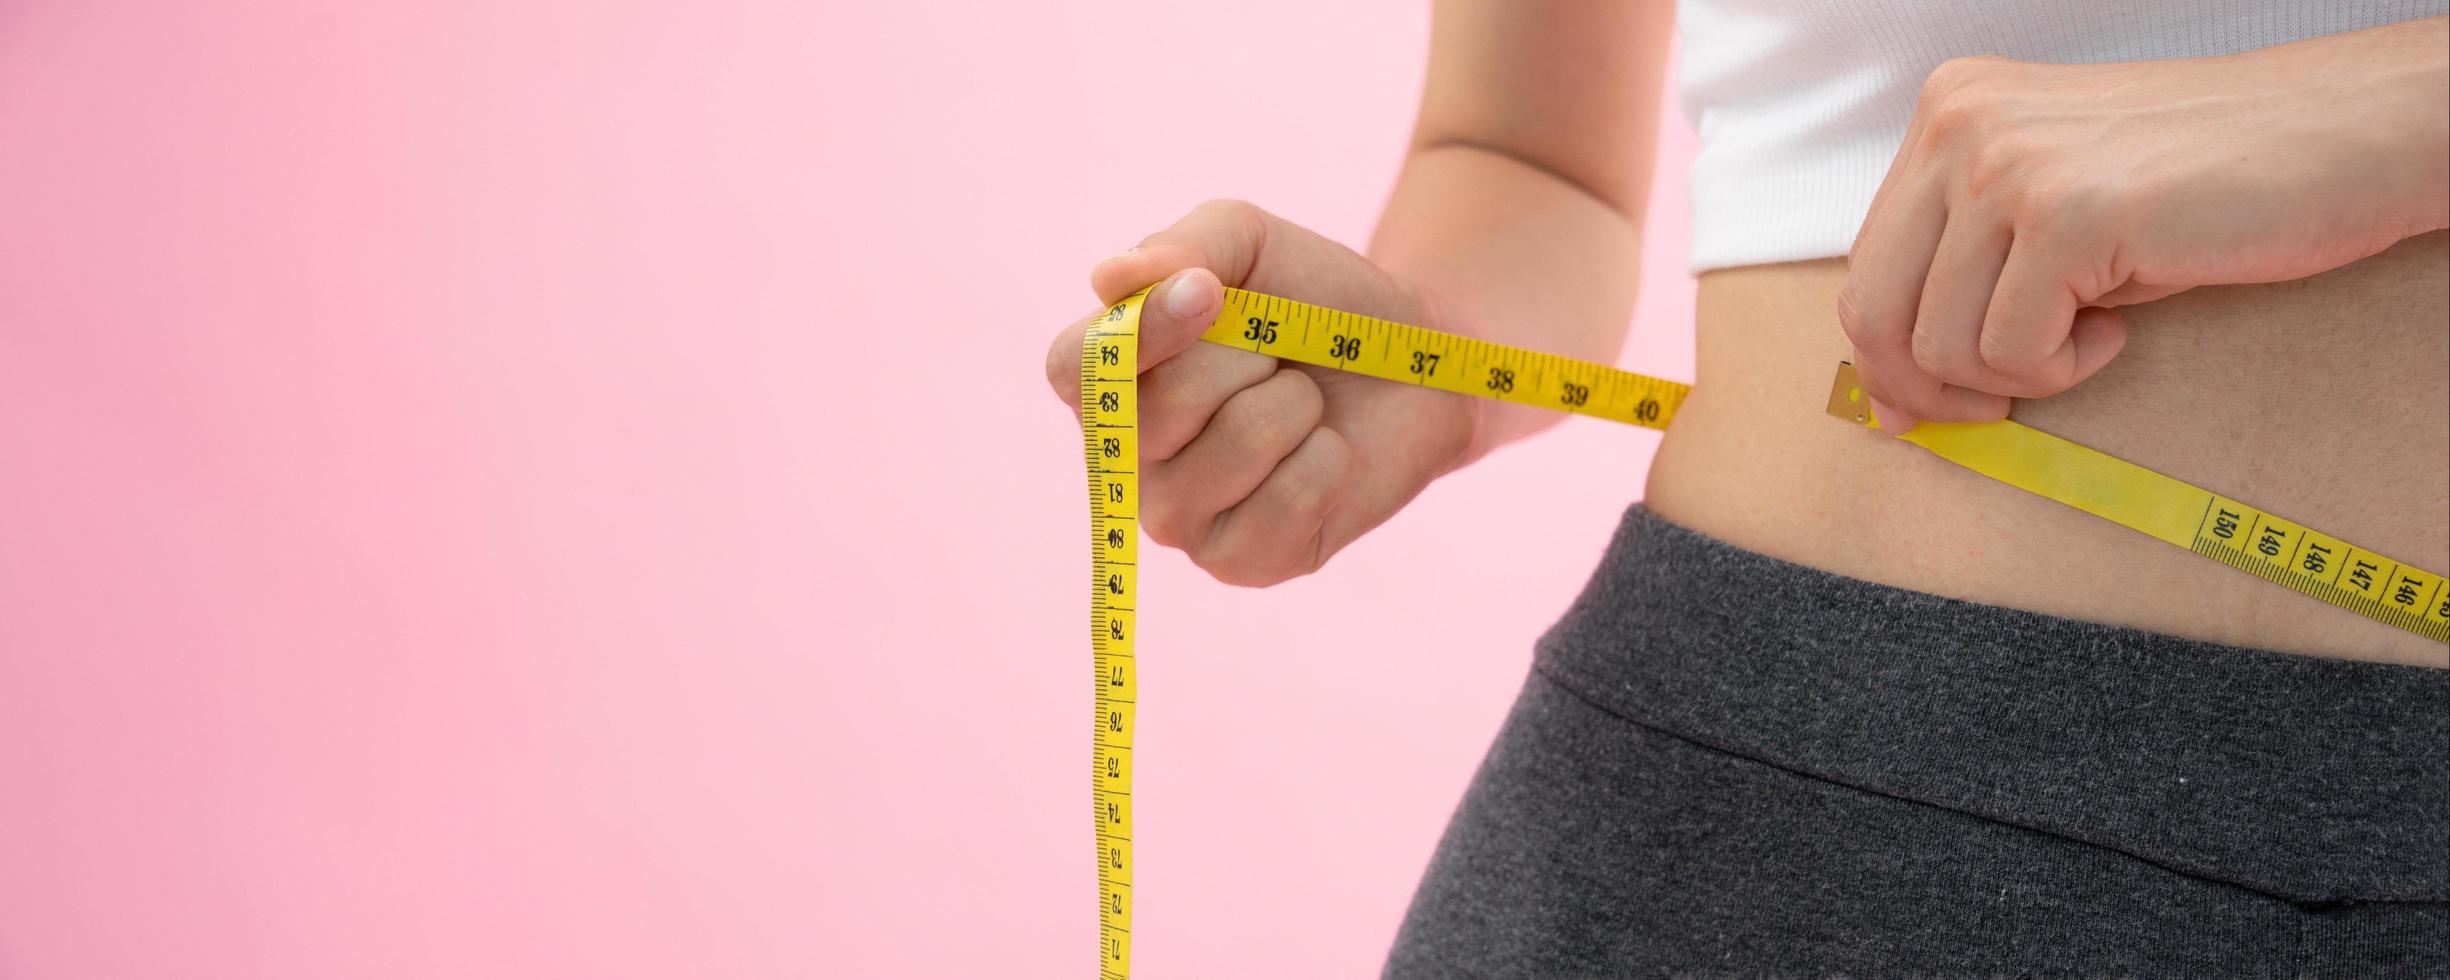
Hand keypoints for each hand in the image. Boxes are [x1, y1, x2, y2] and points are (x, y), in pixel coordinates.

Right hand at [1043, 200, 1474, 585]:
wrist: (1414, 362)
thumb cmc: (1314, 301)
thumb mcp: (1250, 244)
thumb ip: (1183, 246)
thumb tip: (1111, 279)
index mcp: (1110, 380)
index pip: (1073, 367)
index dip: (1143, 333)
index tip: (1213, 294)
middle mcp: (1129, 457)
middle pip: (1160, 409)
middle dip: (1246, 360)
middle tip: (1275, 355)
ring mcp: (1181, 518)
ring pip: (1234, 449)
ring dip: (1294, 406)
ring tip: (1302, 403)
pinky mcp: (1242, 562)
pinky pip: (1287, 500)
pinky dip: (1327, 459)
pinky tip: (1326, 453)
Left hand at [1840, 24, 2449, 429]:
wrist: (2343, 134)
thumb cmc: (2203, 183)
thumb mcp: (2054, 210)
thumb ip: (1966, 274)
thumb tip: (1888, 401)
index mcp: (1949, 110)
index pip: (1866, 268)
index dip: (1888, 361)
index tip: (1925, 408)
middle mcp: (1960, 124)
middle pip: (1875, 311)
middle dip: (1931, 388)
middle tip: (2003, 403)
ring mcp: (2008, 165)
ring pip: (1940, 344)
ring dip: (2014, 374)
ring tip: (2088, 336)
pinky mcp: (2067, 215)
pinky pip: (2012, 351)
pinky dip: (2063, 367)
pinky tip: (2118, 327)